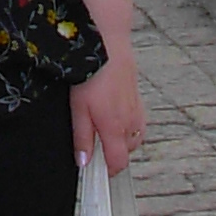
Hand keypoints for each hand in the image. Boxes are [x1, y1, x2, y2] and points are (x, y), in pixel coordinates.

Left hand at [73, 34, 145, 174]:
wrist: (107, 42)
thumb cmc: (90, 72)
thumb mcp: (78, 108)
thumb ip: (82, 137)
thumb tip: (84, 163)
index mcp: (114, 127)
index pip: (118, 162)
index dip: (108, 172)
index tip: (96, 173)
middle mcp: (130, 121)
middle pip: (127, 151)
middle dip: (113, 154)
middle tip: (94, 147)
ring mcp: (136, 108)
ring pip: (134, 136)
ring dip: (121, 139)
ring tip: (103, 129)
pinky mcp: (137, 97)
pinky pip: (137, 121)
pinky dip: (128, 125)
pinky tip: (114, 114)